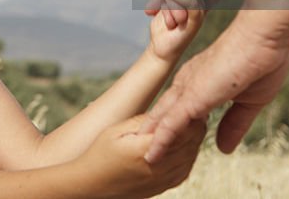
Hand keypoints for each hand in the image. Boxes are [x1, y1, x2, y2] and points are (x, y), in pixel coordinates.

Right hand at [77, 115, 203, 197]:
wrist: (92, 185)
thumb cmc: (100, 154)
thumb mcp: (116, 130)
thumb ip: (143, 122)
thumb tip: (165, 112)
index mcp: (145, 149)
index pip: (180, 129)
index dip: (189, 114)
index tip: (191, 101)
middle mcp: (158, 167)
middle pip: (190, 142)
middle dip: (196, 125)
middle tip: (197, 109)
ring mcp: (162, 180)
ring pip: (191, 156)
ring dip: (195, 140)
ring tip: (193, 124)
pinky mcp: (163, 187)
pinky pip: (186, 170)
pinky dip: (190, 155)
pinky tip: (186, 145)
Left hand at [140, 12, 288, 161]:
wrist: (263, 36)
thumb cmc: (262, 60)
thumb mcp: (249, 101)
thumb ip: (234, 123)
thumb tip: (223, 148)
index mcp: (200, 80)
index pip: (180, 108)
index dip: (174, 127)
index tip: (168, 144)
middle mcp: (188, 82)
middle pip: (165, 114)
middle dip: (155, 135)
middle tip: (146, 155)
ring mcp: (187, 89)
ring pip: (162, 122)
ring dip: (153, 142)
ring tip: (143, 161)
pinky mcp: (192, 96)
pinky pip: (170, 125)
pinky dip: (161, 142)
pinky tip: (152, 157)